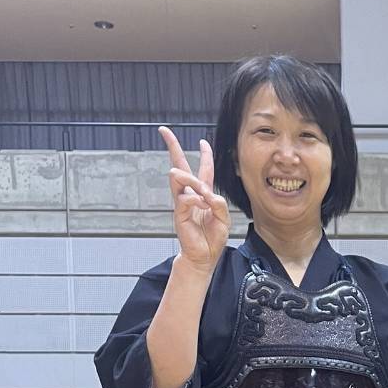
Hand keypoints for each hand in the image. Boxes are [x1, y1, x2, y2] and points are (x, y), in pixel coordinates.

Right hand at [160, 126, 230, 274]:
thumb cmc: (213, 239)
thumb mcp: (224, 219)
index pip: (204, 170)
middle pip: (180, 166)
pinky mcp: (179, 213)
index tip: (203, 141)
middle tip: (164, 131)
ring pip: (179, 178)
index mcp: (203, 194)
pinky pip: (186, 198)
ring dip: (187, 176)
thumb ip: (219, 204)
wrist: (204, 257)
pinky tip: (201, 205)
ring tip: (191, 182)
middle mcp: (191, 195)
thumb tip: (206, 193)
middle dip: (173, 147)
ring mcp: (183, 203)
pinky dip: (195, 199)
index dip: (205, 155)